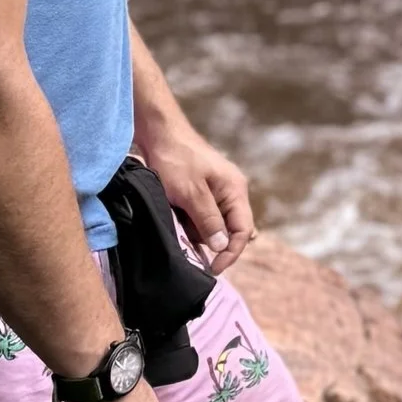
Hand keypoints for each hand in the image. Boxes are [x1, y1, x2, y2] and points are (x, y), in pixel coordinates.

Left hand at [131, 107, 255, 270]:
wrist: (157, 132)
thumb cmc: (176, 159)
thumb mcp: (191, 193)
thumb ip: (208, 220)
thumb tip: (222, 247)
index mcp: (235, 191)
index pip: (243, 231)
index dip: (231, 253)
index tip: (212, 269)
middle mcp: (230, 192)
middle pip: (232, 230)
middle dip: (216, 247)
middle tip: (198, 262)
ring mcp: (216, 192)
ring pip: (215, 225)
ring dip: (201, 236)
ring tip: (183, 243)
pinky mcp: (200, 192)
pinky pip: (202, 217)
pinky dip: (192, 226)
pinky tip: (179, 229)